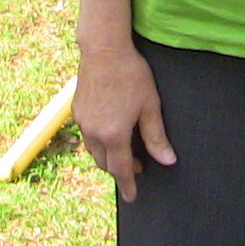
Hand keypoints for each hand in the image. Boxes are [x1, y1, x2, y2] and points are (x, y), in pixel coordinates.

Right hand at [75, 39, 173, 203]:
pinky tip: (111, 131)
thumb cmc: (130, 75)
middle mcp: (94, 132)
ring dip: (108, 156)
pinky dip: (99, 142)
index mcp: (113, 135)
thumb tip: (168, 160)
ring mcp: (82, 122)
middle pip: (105, 163)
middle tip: (138, 166)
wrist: (103, 49)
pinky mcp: (76, 110)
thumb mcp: (150, 106)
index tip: (132, 197)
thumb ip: (156, 136)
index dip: (128, 185)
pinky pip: (87, 136)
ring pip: (94, 150)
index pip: (121, 170)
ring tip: (126, 149)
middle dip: (119, 170)